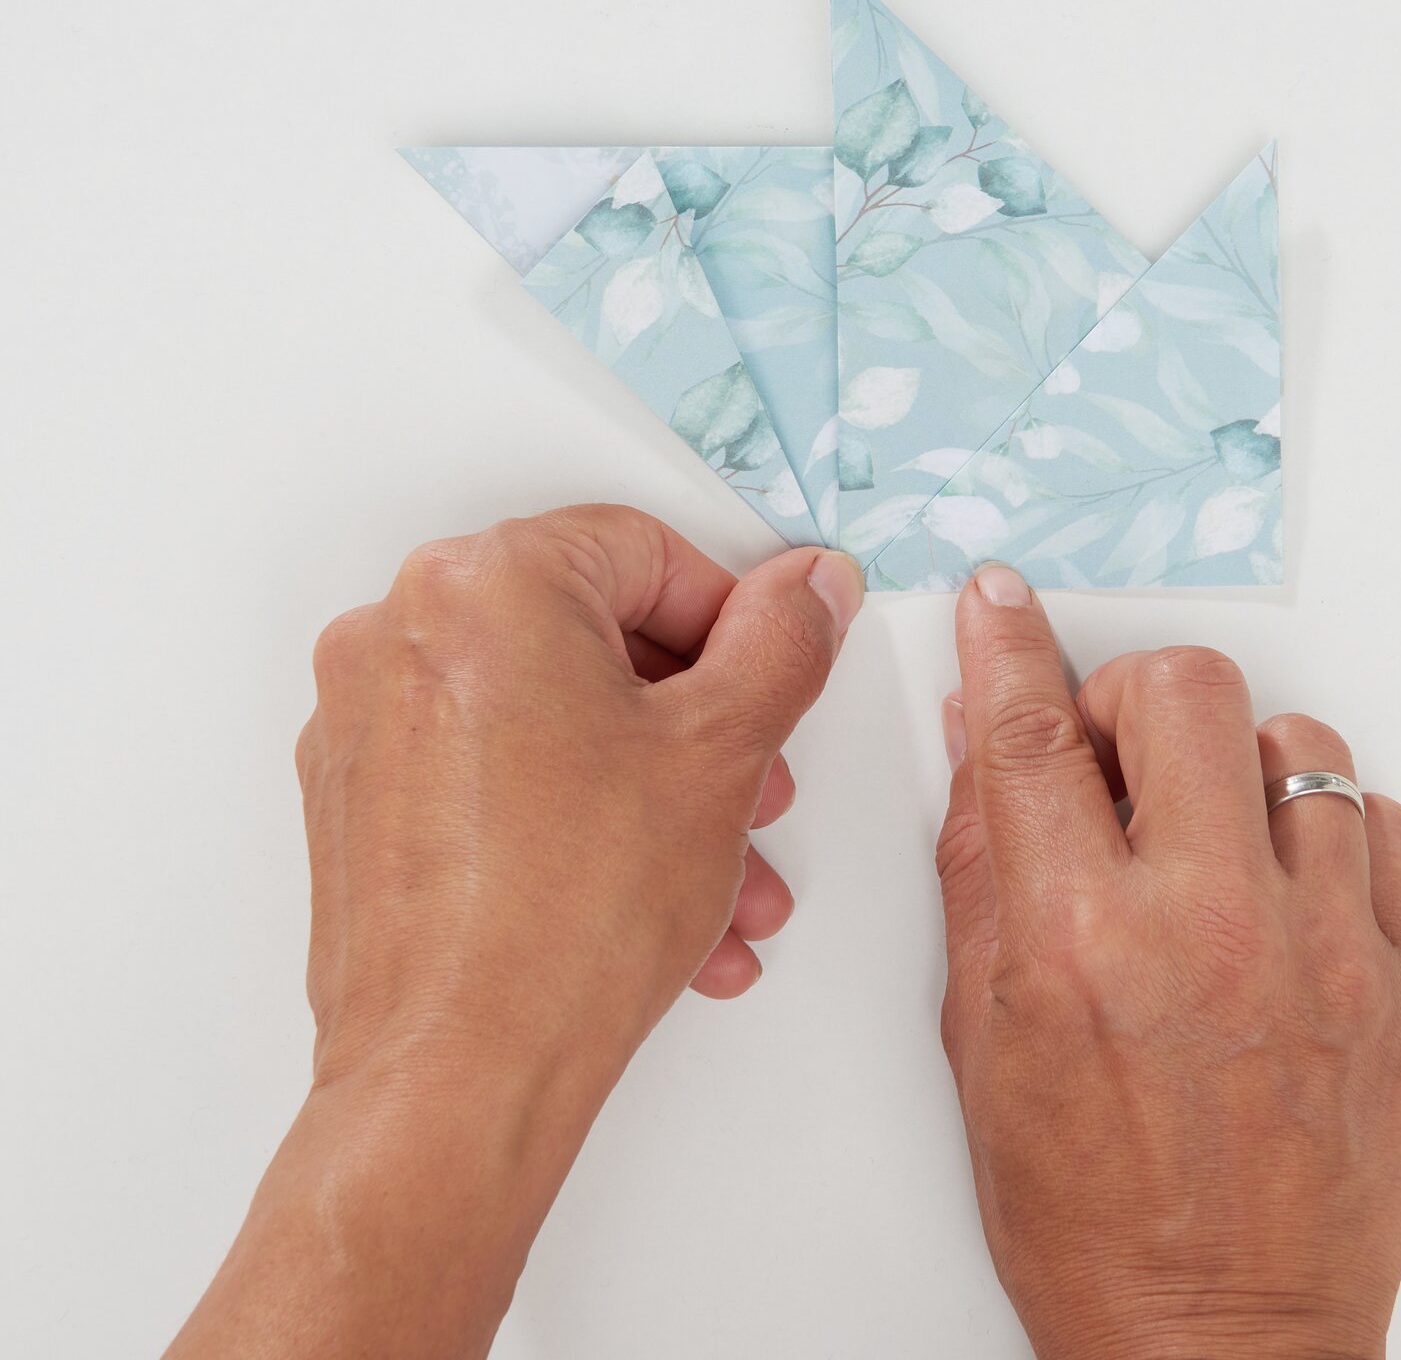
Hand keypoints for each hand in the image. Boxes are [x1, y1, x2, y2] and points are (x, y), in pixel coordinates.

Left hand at [168, 505, 861, 1359]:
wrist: (454, 1085)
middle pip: (595, 637)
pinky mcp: (359, 803)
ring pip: (552, 719)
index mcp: (484, 583)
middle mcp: (403, 633)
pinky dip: (578, 818)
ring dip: (655, 787)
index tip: (768, 673)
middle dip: (698, 721)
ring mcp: (368, 722)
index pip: (642, 550)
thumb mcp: (724, 751)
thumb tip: (807, 589)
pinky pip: (497, 777)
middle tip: (753, 780)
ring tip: (721, 873)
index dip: (732, 619)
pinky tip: (653, 896)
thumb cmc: (564, 920)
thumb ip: (782, 643)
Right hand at [935, 565, 1400, 1359]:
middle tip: (1117, 750)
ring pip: (1297, 741)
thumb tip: (984, 741)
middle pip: (1186, 688)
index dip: (1006, 644)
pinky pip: (1377, 822)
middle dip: (1133, 694)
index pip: (1031, 732)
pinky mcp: (1400, 983)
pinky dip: (1322, 827)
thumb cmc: (1088, 1217)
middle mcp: (1208, 926)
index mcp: (1079, 942)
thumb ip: (984, 867)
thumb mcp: (984, 1038)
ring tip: (1209, 832)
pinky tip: (1280, 881)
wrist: (1219, 1348)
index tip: (1002, 603)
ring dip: (1235, 762)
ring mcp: (1322, 950)